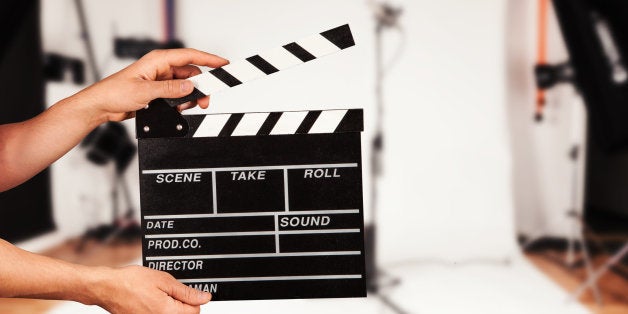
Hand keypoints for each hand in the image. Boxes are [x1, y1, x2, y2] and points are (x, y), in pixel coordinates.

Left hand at [77, 48, 228, 121]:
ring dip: (190, 96)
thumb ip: (170, 89)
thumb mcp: (145, 91)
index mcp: (158, 60)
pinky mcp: (159, 92)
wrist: (102, 106)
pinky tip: (178, 108)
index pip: (190, 56)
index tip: (223, 63)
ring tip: (190, 106)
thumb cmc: (115, 92)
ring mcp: (161, 80)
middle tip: (206, 99)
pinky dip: (182, 102)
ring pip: (186, 86)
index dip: (209, 59)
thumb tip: (190, 87)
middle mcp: (161, 68)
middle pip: (191, 74)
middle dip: (201, 86)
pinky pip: (178, 95)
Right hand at [93, 265, 210, 313]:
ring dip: (170, 306)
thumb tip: (204, 297)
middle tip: (169, 290)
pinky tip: (150, 299)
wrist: (107, 288)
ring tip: (158, 294)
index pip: (195, 310)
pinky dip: (159, 309)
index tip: (187, 290)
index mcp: (169, 313)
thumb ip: (186, 292)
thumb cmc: (130, 282)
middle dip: (181, 303)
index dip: (194, 297)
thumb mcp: (164, 281)